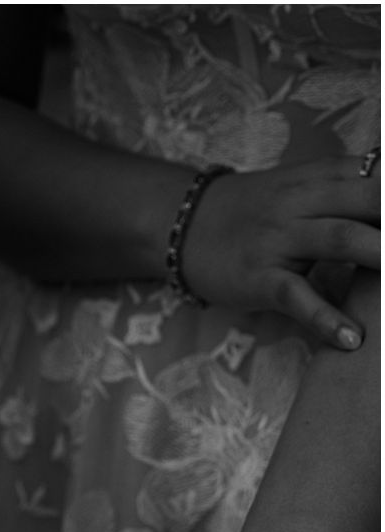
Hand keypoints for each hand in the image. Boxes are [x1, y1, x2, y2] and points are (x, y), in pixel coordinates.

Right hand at [184, 156, 379, 350]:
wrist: (184, 224)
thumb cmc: (257, 210)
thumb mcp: (307, 186)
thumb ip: (357, 186)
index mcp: (325, 176)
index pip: (384, 176)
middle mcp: (305, 201)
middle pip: (375, 201)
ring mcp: (280, 238)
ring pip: (344, 240)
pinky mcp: (258, 276)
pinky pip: (296, 297)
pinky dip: (326, 318)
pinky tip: (353, 339)